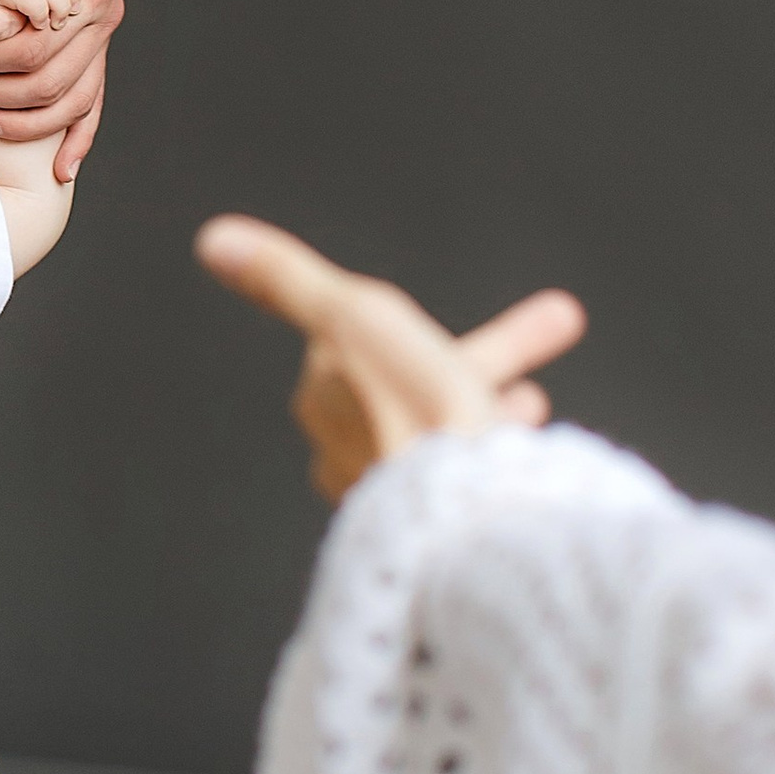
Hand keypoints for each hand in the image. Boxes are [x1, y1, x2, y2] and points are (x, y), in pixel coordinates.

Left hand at [195, 215, 586, 502]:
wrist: (468, 523)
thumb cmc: (415, 413)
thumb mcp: (355, 317)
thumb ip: (288, 279)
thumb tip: (213, 240)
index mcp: (323, 403)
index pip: (373, 338)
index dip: (429, 317)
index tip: (476, 292)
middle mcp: (347, 453)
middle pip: (423, 381)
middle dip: (489, 352)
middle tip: (561, 319)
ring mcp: (393, 496)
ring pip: (448, 430)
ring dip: (495, 402)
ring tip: (537, 400)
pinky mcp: (434, 532)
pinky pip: (465, 477)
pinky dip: (495, 452)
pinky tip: (527, 459)